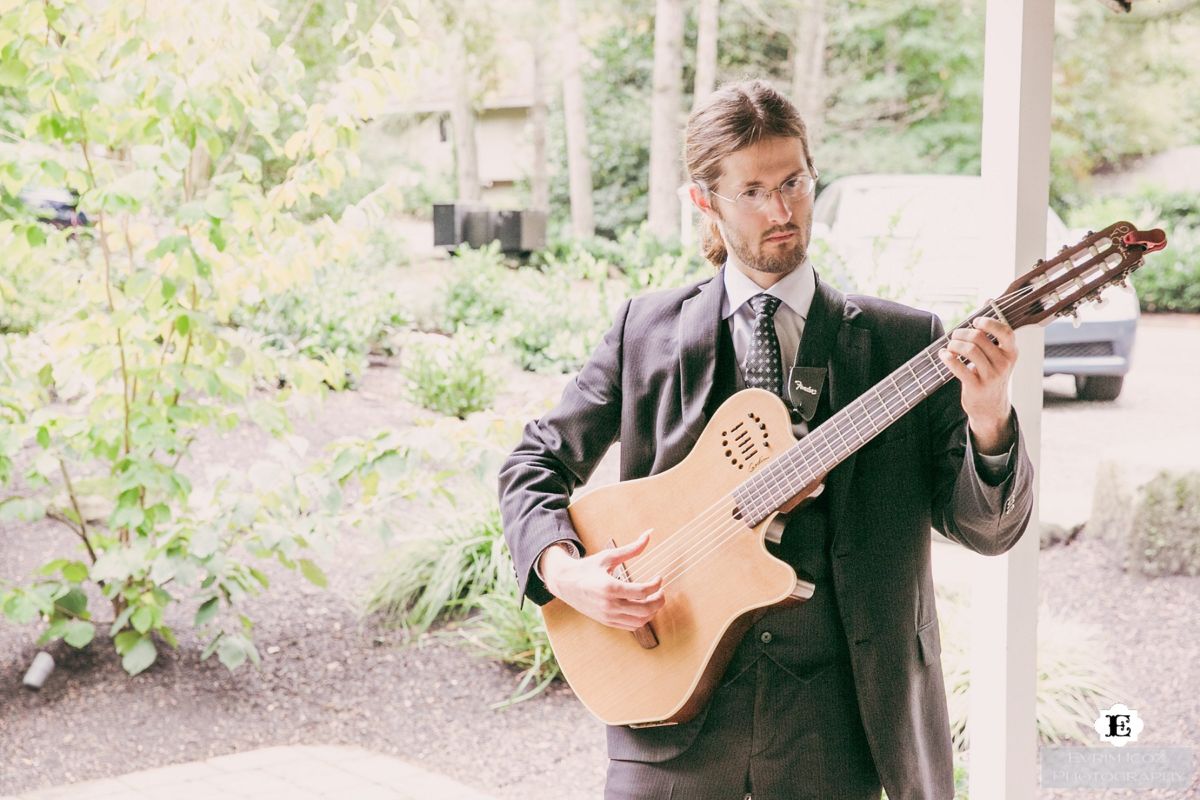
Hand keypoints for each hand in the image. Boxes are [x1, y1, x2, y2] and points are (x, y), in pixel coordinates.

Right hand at [541, 529, 665, 631]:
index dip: (656, 585)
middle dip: (659, 600)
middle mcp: (609, 605)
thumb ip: (631, 549)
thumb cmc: (587, 568)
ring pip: (641, 621)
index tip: (658, 578)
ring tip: (652, 598)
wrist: (564, 583)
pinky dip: (642, 618)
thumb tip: (649, 534)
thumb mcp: (608, 556)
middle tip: (660, 591)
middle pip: (645, 610)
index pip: (643, 592)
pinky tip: (641, 606)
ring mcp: (608, 616)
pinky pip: (631, 626)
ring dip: (652, 611)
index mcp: (610, 587)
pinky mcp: (607, 622)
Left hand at [938, 315, 1017, 453]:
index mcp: (1011, 353)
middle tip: (954, 336)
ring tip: (949, 347)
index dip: (989, 323)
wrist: (991, 407)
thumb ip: (992, 334)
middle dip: (961, 333)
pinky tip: (943, 355)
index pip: (1005, 332)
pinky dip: (948, 358)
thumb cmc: (990, 375)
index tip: (975, 321)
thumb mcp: (998, 356)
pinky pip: (959, 368)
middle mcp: (1004, 363)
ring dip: (954, 345)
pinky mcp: (977, 386)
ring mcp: (991, 376)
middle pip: (979, 338)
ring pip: (970, 350)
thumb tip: (987, 301)